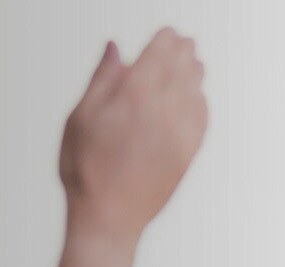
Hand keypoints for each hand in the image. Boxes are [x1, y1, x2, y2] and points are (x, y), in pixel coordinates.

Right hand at [59, 27, 206, 241]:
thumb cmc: (85, 168)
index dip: (167, 39)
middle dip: (185, 52)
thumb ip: (103, 79)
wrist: (110, 217)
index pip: (161, 54)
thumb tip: (117, 47)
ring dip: (196, 74)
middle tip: (186, 42)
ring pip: (197, 92)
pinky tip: (197, 98)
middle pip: (184, 69)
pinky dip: (202, 102)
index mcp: (134, 97)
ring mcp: (182, 134)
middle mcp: (164, 112)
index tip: (170, 32)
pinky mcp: (191, 154)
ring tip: (193, 64)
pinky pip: (203, 119)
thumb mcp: (81, 117)